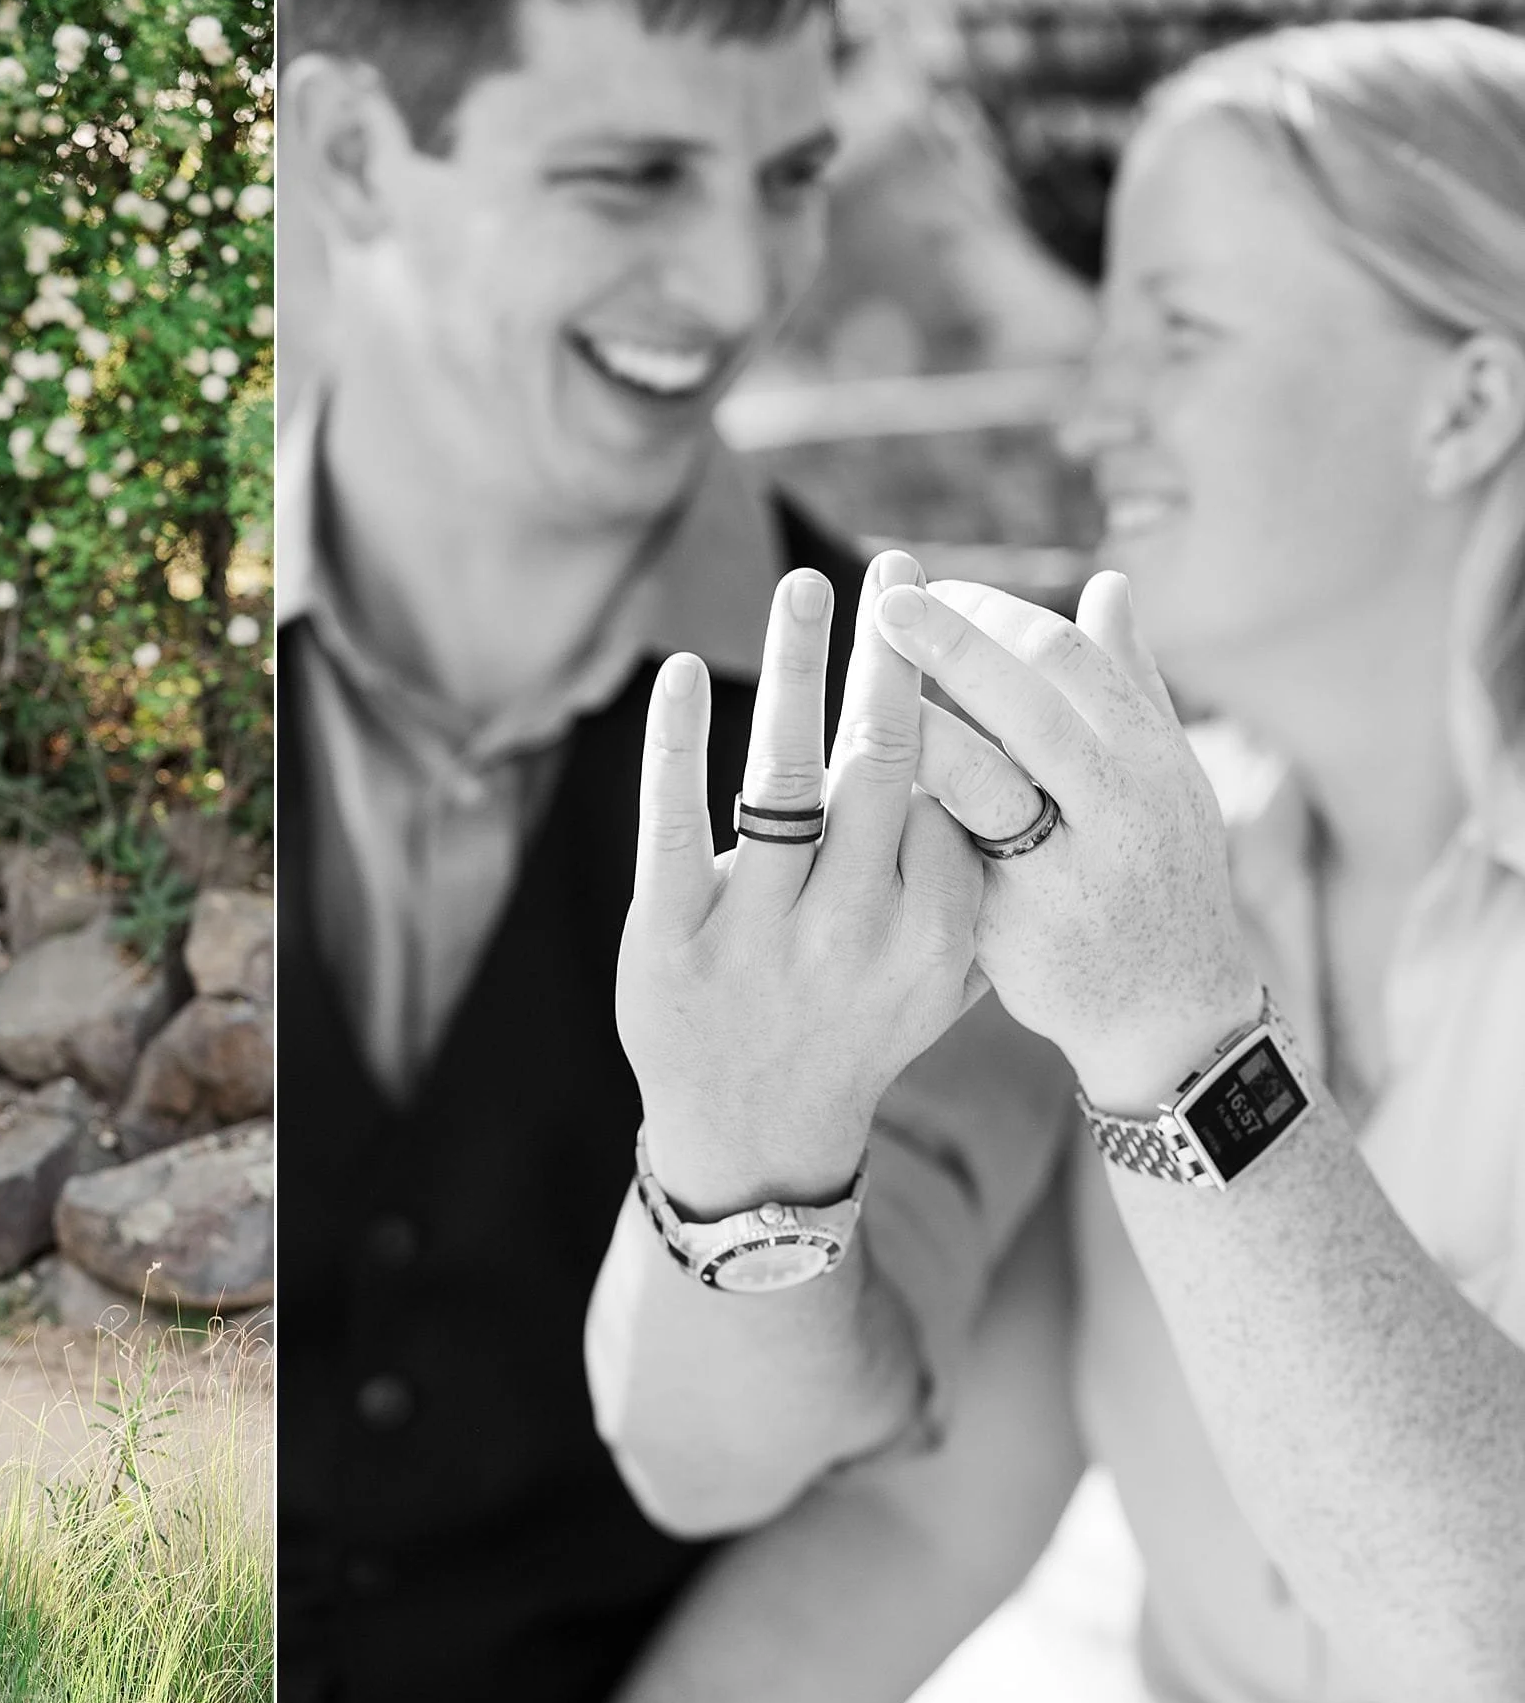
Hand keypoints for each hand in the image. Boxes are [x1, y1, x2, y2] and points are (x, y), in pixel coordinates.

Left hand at [616, 553, 987, 1216]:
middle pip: (882, 763)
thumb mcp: (948, 969)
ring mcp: (757, 936)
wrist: (757, 1136)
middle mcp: (854, 931)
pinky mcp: (667, 937)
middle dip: (895, 656)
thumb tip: (1035, 756)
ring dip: (795, 667)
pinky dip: (676, 738)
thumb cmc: (861, 1028)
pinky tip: (677, 669)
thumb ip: (981, 871)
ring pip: (782, 776)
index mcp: (935, 930)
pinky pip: (673, 819)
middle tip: (900, 566)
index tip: (954, 610)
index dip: (956, 695)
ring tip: (806, 584)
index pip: (954, 787)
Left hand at [871, 573, 1262, 1107]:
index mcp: (1152, 753)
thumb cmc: (1155, 868)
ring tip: (859, 701)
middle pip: (1029, 704)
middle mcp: (1122, 805)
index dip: (993, 615)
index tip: (929, 591)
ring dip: (919, 732)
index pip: (1067, 658)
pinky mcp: (1020, 928)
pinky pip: (949, 860)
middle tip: (883, 604)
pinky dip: (908, 817)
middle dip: (952, 647)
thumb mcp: (1165, 775)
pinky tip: (858, 792)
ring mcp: (1073, 870)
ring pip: (986, 783)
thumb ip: (1128, 681)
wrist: (1170, 1011)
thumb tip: (1106, 582)